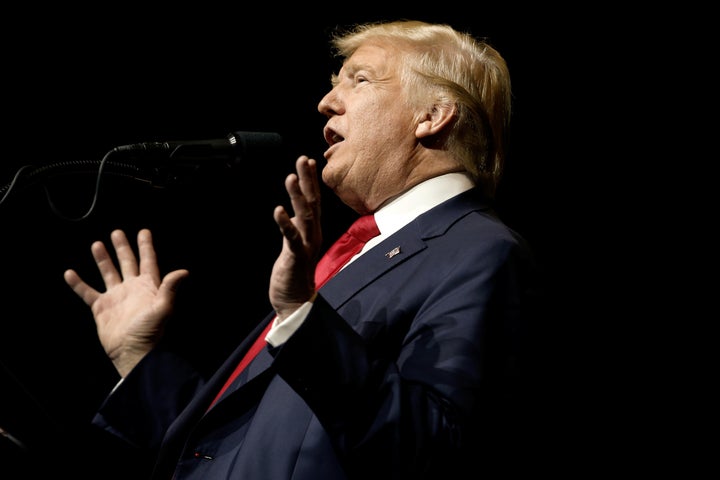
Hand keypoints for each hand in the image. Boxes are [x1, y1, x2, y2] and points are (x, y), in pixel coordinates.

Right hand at [63, 228, 188, 376]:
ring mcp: (116, 297)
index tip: (143, 232)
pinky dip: (78, 283)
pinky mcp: (101, 307)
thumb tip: (184, 272)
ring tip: (97, 244)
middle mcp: (132, 288)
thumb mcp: (163, 307)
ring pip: (108, 273)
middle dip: (122, 247)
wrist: (132, 351)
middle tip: (117, 232)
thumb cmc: (150, 331)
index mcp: (148, 286)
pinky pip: (88, 292)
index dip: (146, 246)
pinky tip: (70, 273)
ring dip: (103, 259)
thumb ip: (170, 288)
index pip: (148, 261)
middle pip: (127, 263)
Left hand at [269, 156, 322, 319]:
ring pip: (305, 217)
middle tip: (304, 160)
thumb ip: (296, 228)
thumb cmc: (295, 274)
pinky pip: (291, 238)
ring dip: (298, 197)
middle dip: (308, 181)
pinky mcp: (296, 257)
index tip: (308, 161)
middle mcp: (313, 235)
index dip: (311, 181)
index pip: (314, 201)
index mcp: (312, 231)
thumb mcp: (295, 245)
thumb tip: (291, 212)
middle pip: (313, 203)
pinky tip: (278, 210)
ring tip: (291, 178)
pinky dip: (285, 223)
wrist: (296, 303)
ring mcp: (306, 246)